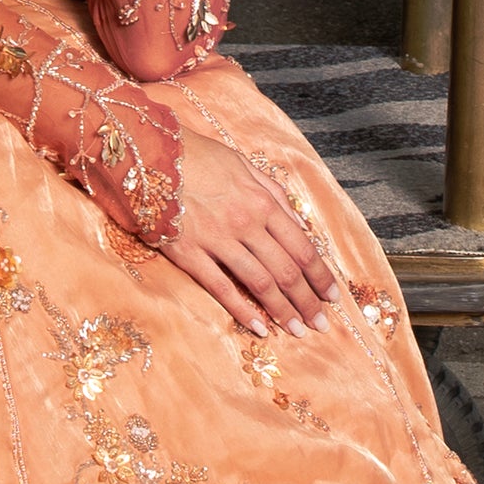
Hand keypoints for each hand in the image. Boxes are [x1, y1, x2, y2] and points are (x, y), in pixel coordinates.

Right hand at [162, 122, 336, 336]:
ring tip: (297, 330)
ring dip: (283, 311)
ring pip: (260, 283)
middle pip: (286, 270)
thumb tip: (301, 223)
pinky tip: (259, 328)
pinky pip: (221, 287)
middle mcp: (246, 223)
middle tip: (321, 324)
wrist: (150, 153)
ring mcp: (218, 240)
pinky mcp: (190, 253)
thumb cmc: (199, 157)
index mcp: (263, 202)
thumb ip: (275, 194)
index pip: (302, 247)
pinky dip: (243, 311)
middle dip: (308, 301)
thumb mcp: (244, 165)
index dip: (321, 275)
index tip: (332, 296)